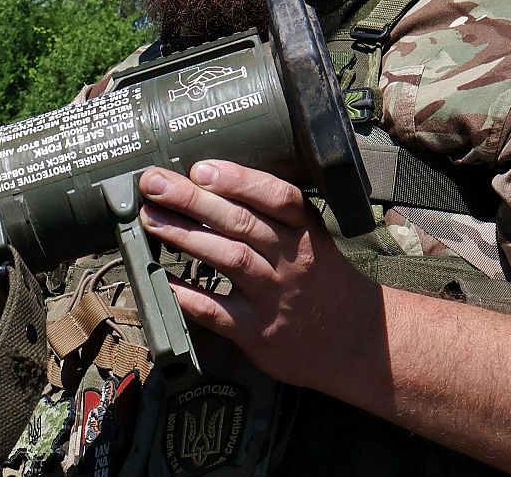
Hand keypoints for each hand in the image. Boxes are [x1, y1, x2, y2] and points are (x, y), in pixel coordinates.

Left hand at [139, 161, 382, 388]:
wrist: (360, 343)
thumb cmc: (323, 281)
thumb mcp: (311, 240)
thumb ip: (272, 216)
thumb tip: (209, 182)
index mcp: (305, 232)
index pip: (276, 197)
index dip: (238, 180)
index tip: (200, 168)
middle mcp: (291, 260)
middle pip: (241, 223)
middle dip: (193, 200)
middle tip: (153, 184)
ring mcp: (274, 296)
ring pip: (228, 258)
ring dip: (184, 235)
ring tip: (150, 218)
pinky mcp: (257, 331)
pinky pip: (215, 309)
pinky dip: (185, 292)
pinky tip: (159, 278)